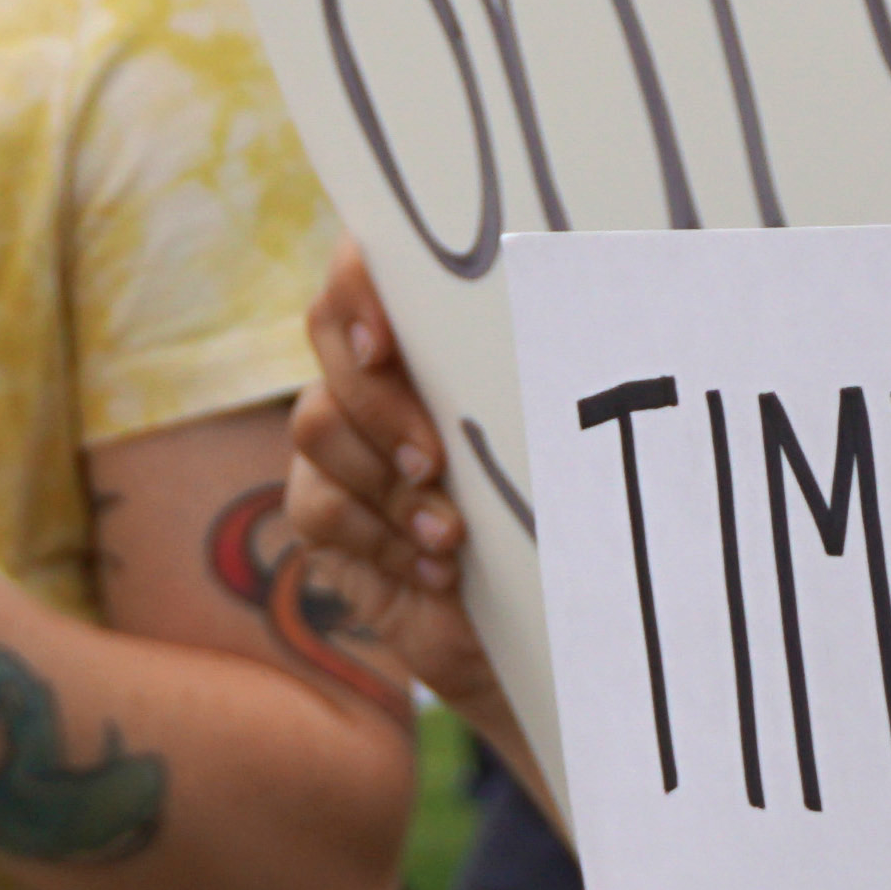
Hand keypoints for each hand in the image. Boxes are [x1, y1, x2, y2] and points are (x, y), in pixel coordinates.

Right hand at [283, 240, 512, 732]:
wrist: (539, 625)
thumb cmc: (557, 515)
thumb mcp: (549, 440)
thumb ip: (529, 380)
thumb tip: (574, 322)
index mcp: (427, 335)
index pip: (366, 264)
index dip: (357, 282)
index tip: (384, 340)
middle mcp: (370, 374)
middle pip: (325, 334)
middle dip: (380, 403)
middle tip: (435, 461)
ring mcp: (337, 443)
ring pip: (316, 423)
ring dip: (388, 483)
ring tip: (453, 532)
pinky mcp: (323, 514)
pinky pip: (320, 505)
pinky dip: (383, 538)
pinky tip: (437, 568)